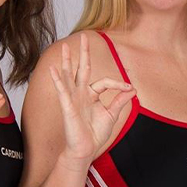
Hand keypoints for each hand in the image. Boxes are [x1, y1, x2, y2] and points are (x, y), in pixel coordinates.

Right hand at [50, 34, 135, 167]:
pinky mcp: (67, 107)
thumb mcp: (111, 115)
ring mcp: (73, 99)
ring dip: (66, 61)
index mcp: (91, 95)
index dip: (118, 84)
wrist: (85, 150)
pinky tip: (53, 69)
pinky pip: (62, 91)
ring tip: (63, 46)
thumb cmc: (95, 134)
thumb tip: (132, 90)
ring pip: (69, 76)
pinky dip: (58, 79)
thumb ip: (119, 101)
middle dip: (83, 53)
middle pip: (81, 69)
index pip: (104, 82)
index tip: (130, 88)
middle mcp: (81, 94)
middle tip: (83, 36)